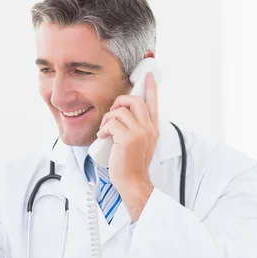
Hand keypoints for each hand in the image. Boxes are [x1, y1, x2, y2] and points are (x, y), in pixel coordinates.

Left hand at [96, 72, 158, 220]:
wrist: (133, 182)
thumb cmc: (131, 165)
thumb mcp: (139, 144)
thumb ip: (136, 129)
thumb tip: (123, 115)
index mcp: (152, 129)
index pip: (153, 103)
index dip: (151, 88)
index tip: (149, 75)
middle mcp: (148, 128)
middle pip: (134, 100)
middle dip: (119, 102)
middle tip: (112, 113)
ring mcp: (139, 133)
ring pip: (120, 111)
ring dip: (108, 119)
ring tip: (105, 131)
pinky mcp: (127, 139)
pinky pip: (111, 122)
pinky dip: (103, 129)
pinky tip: (103, 137)